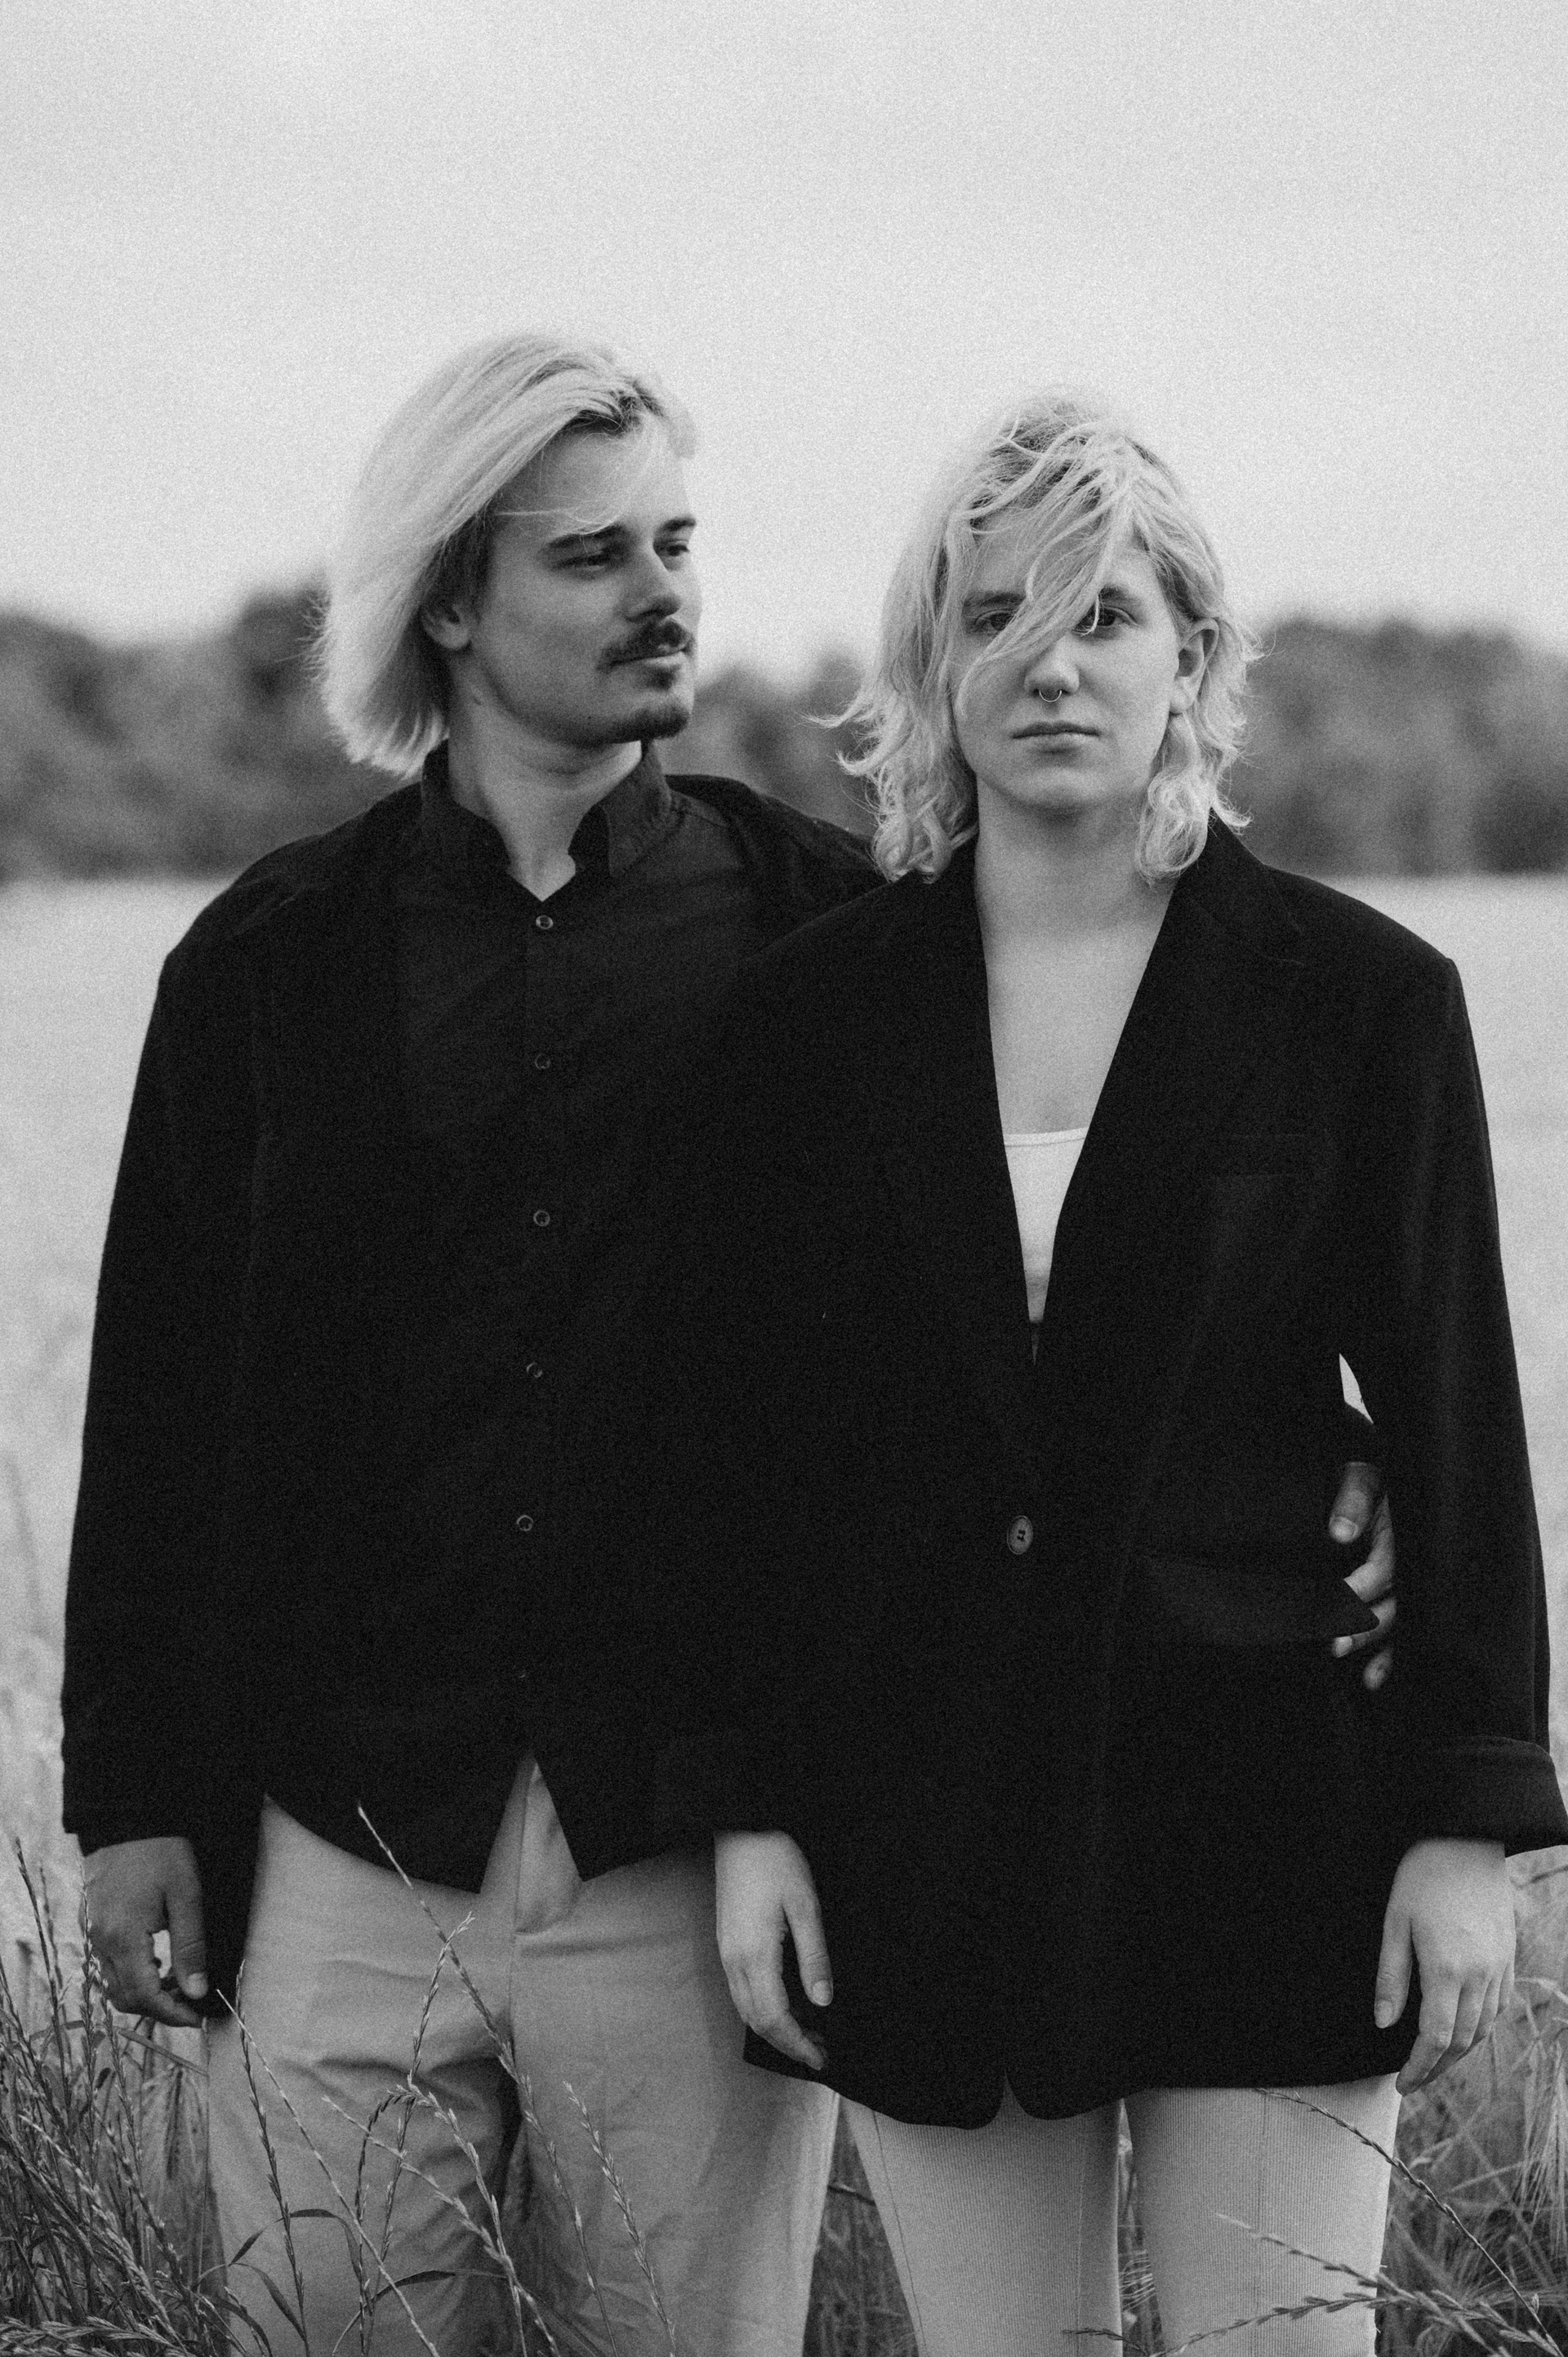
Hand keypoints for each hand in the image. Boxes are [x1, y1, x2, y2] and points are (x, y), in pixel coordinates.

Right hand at [83, 1837, 208, 2026]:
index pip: (144, 1997)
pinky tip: (157, 1963)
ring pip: (113, 1985)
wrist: (127, 1819)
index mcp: (124, 1939)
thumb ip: (190, 1947)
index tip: (197, 2017)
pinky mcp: (94, 1924)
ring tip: (178, 1983)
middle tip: (191, 2001)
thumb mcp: (186, 1897)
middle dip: (158, 2008)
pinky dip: (132, 1975)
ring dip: (144, 1994)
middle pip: (125, 1997)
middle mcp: (102, 1943)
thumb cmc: (161, 1852)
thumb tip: (197, 1991)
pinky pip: (108, 1965)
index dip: (171, 2013)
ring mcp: (94, 1934)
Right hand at [715, 1831, 832, 2070]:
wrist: (741, 1829)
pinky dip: (761, 2009)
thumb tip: (823, 2001)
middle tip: (820, 2051)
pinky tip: (784, 2004)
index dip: (798, 2043)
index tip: (821, 2057)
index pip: (774, 2018)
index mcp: (755, 1954)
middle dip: (787, 2043)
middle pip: (756, 2021)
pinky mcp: (725, 1943)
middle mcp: (734, 1961)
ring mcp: (725, 1952)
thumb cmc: (776, 1861)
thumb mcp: (805, 1905)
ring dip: (773, 2028)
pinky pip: (740, 1991)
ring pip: (745, 2009)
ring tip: (807, 2033)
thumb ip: (814, 1955)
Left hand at [1327, 1459, 1394, 1690]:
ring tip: (1350, 1665)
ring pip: (1399, 1623)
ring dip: (1375, 1647)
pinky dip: (1392, 1659)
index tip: (1336, 1599)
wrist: (1402, 1481)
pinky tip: (1373, 1680)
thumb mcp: (1364, 1477)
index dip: (1359, 1587)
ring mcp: (1416, 1585)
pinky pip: (1408, 1633)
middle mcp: (1415, 1566)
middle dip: (1363, 1628)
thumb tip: (1339, 1533)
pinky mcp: (1413, 1598)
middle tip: (1334, 1646)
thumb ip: (1352, 1500)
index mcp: (1405, 1536)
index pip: (1384, 1568)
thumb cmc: (1377, 1480)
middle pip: (1394, 1605)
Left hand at [1375, 1838, 1514, 2092]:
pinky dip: (1480, 2030)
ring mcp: (1498, 1969)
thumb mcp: (1394, 1923)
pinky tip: (1462, 2033)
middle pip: (1461, 2042)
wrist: (1466, 1842)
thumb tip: (1383, 2025)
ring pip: (1483, 2030)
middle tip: (1413, 2081)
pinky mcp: (1507, 1959)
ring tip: (1433, 2063)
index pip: (1435, 2038)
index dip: (1418, 2067)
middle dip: (1436, 2069)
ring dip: (1458, 2054)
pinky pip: (1497, 2009)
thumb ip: (1391, 1977)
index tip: (1402, 2083)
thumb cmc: (1422, 1877)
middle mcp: (1479, 1976)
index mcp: (1446, 1969)